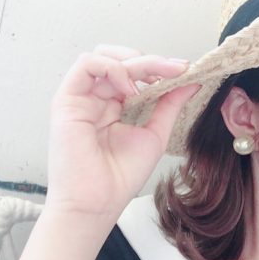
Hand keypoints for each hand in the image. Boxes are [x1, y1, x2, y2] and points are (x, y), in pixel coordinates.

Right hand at [45, 45, 199, 227]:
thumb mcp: (155, 133)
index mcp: (117, 106)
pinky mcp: (67, 99)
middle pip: (122, 61)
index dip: (160, 68)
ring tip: (156, 79)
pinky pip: (87, 65)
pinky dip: (114, 69)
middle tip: (177, 69)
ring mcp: (82, 97)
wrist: (98, 202)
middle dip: (152, 61)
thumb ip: (170, 105)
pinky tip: (131, 89)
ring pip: (105, 57)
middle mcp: (98, 98)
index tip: (185, 70)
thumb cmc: (121, 176)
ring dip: (135, 62)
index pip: (136, 73)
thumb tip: (191, 81)